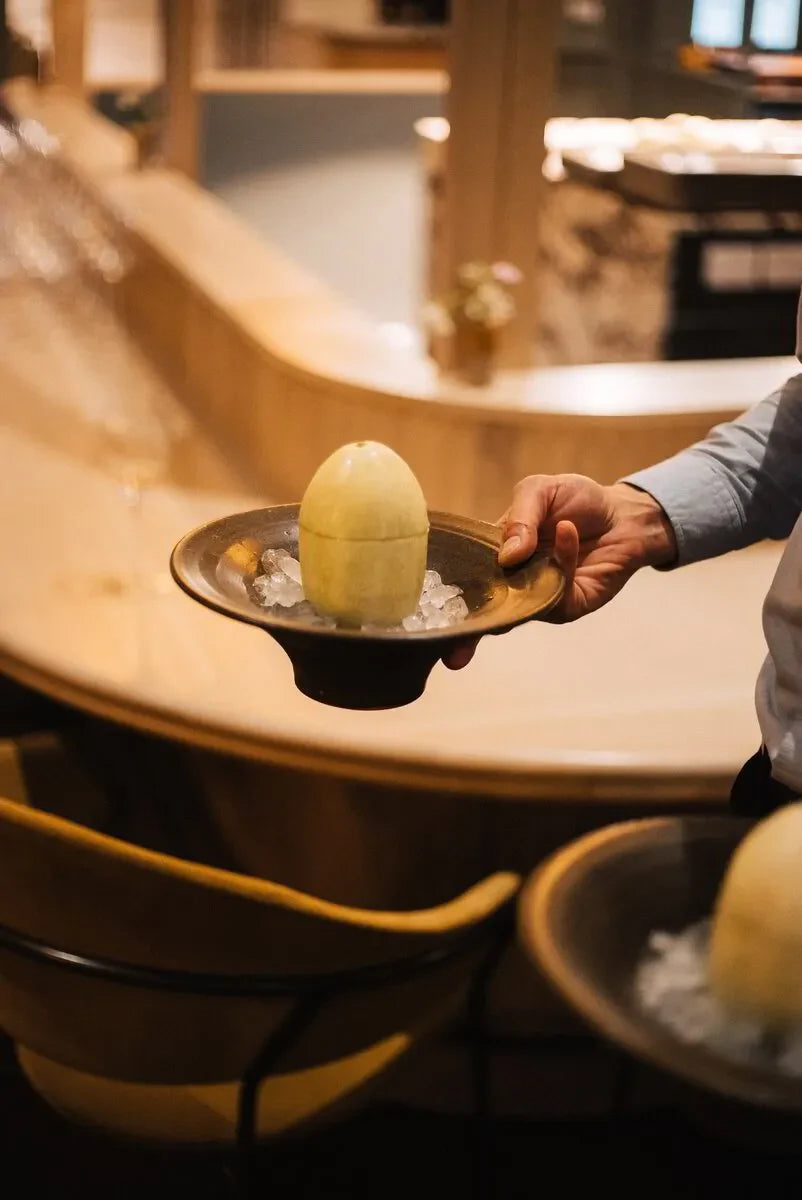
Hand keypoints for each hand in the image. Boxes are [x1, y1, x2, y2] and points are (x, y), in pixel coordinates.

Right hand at [443, 474, 676, 670]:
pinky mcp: (569, 605)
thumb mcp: (539, 491)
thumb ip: (519, 517)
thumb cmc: (577, 500)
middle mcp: (512, 584)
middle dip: (468, 635)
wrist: (624, 514)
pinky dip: (560, 562)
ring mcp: (539, 598)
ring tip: (531, 550)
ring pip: (518, 611)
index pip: (463, 582)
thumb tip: (507, 556)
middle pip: (483, 615)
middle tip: (453, 652)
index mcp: (494, 557)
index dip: (445, 600)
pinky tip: (568, 531)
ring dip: (521, 586)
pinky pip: (556, 597)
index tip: (426, 620)